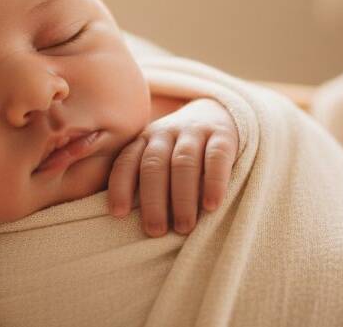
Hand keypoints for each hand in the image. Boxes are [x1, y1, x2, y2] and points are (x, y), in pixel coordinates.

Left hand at [107, 98, 238, 236]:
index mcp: (145, 139)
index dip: (120, 186)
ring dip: (182, 197)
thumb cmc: (181, 151)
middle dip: (153, 200)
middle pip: (154, 164)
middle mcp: (165, 132)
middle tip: (156, 231)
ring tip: (183, 227)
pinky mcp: (223, 135)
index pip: (127, 160)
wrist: (219, 113)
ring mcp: (194, 131)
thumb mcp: (158, 156)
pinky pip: (216, 157)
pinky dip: (214, 182)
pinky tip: (211, 205)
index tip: (119, 213)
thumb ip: (140, 178)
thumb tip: (119, 217)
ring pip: (183, 162)